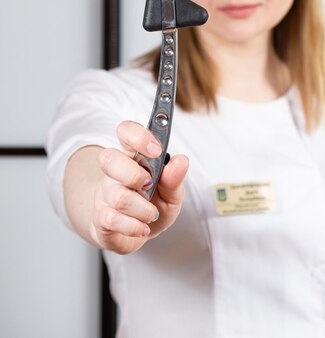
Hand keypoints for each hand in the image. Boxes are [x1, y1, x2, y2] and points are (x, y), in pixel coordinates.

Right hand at [90, 120, 188, 254]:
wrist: (136, 236)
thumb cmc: (154, 206)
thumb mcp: (172, 194)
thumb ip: (175, 178)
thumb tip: (181, 161)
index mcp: (134, 156)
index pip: (126, 131)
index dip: (139, 136)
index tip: (156, 150)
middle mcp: (115, 171)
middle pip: (109, 158)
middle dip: (134, 174)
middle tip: (149, 185)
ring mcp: (104, 193)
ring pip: (118, 196)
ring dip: (143, 210)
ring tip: (151, 214)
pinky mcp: (100, 216)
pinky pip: (113, 219)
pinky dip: (134, 226)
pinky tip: (142, 227)